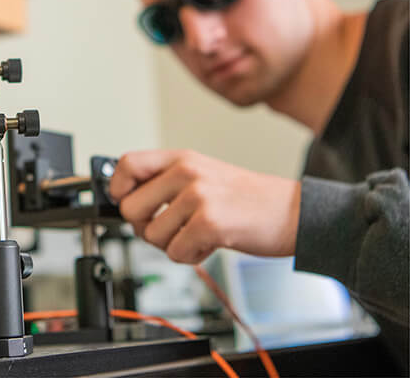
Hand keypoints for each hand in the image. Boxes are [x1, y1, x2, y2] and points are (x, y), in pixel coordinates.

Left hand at [108, 149, 300, 263]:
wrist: (296, 212)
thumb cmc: (248, 199)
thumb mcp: (204, 176)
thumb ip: (168, 182)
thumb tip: (127, 202)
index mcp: (181, 158)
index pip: (127, 164)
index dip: (118, 188)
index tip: (126, 202)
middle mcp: (186, 171)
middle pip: (130, 207)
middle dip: (145, 228)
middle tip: (170, 229)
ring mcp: (198, 196)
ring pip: (151, 235)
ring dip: (171, 245)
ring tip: (197, 235)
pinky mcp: (209, 222)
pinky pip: (175, 252)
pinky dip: (190, 256)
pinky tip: (209, 244)